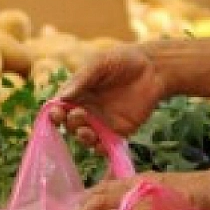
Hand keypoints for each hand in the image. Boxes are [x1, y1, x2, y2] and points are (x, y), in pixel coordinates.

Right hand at [49, 44, 166, 145]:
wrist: (154, 69)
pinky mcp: (119, 132)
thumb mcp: (99, 64)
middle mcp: (87, 109)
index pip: (60, 107)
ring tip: (86, 131)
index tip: (55, 114)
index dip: (55, 113)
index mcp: (78, 93)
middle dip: (70, 123)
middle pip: (70, 124)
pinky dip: (100, 148)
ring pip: (85, 137)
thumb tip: (61, 98)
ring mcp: (102, 122)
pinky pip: (105, 145)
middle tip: (78, 115)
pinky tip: (100, 144)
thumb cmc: (123, 60)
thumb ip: (81, 80)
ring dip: (82, 137)